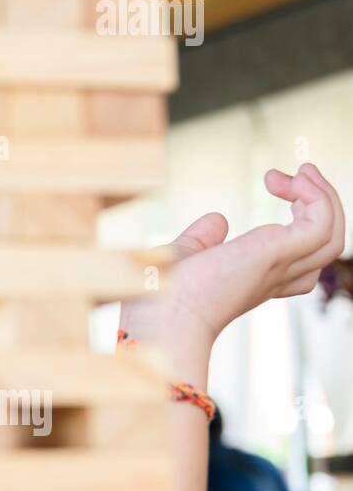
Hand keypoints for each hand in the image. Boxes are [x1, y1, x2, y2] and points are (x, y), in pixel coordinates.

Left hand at [118, 163, 345, 382]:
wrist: (157, 319)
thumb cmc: (160, 299)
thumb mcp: (183, 256)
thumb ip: (202, 239)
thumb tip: (218, 220)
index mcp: (256, 279)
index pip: (303, 258)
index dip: (304, 221)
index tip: (281, 187)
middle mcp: (274, 276)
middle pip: (326, 243)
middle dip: (322, 203)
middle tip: (299, 171)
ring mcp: (278, 266)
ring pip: (332, 235)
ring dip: (324, 196)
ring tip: (300, 171)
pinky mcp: (275, 254)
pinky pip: (320, 225)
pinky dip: (315, 198)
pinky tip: (287, 182)